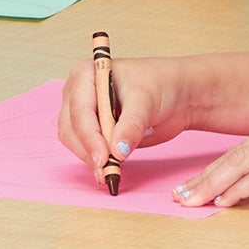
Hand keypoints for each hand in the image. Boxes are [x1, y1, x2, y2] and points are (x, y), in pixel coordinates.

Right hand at [56, 51, 204, 172]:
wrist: (177, 94)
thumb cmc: (160, 84)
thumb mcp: (146, 102)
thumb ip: (130, 126)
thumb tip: (117, 151)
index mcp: (85, 75)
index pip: (80, 110)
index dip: (90, 136)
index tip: (104, 158)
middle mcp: (78, 92)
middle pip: (71, 128)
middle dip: (88, 150)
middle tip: (107, 171)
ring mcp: (83, 112)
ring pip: (74, 141)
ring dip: (90, 159)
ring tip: (111, 173)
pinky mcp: (93, 129)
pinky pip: (85, 149)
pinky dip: (96, 160)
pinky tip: (111, 170)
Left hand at [173, 114, 248, 210]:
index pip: (244, 147)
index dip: (216, 167)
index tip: (195, 183)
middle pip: (236, 154)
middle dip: (205, 176)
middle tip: (181, 195)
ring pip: (242, 164)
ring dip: (213, 185)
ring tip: (192, 202)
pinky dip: (239, 191)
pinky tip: (223, 203)